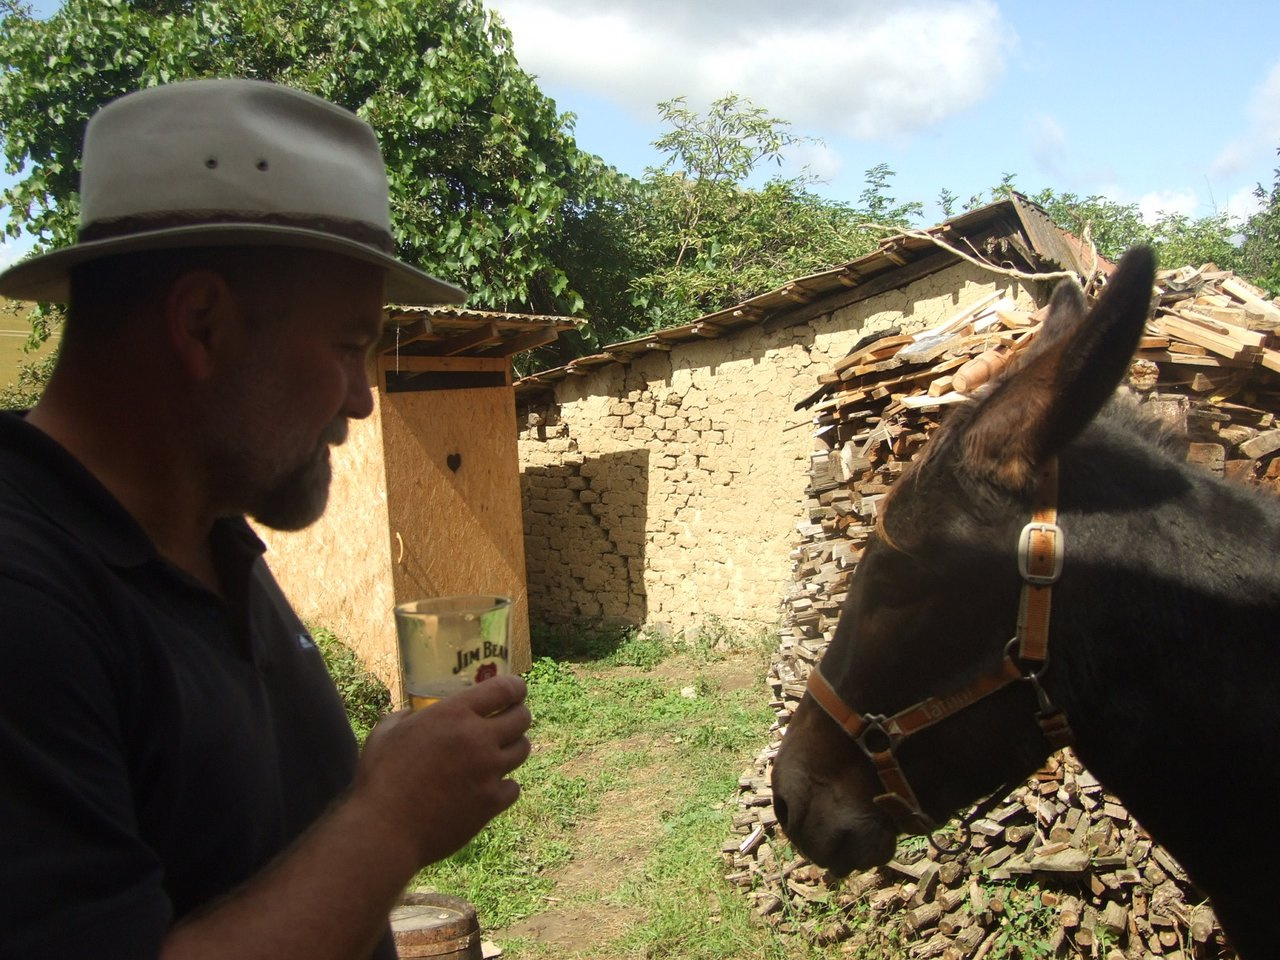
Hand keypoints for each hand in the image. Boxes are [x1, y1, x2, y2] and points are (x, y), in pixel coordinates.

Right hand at [353, 675, 531, 866]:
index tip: (516, 689)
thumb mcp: (386, 733)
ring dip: (513, 747)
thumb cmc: (379, 778)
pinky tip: (490, 785)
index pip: (504, 689)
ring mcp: (489, 772)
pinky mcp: (491, 803)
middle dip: (518, 715)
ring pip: (522, 750)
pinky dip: (504, 784)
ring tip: (500, 751)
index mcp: (454, 714)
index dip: (515, 687)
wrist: (385, 830)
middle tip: (510, 719)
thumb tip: (411, 714)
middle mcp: (478, 739)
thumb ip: (404, 717)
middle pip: (522, 718)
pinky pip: (513, 787)